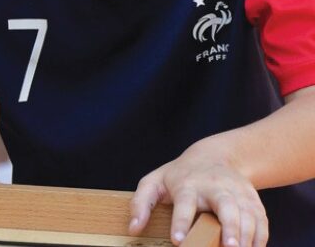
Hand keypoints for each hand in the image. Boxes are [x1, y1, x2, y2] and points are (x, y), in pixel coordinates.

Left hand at [129, 144, 266, 246]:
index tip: (178, 241)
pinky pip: (261, 219)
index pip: (184, 204)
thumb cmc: (179, 175)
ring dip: (248, 235)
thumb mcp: (154, 183)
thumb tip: (133, 228)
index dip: (181, 222)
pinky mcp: (253, 199)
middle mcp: (215, 187)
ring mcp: (237, 192)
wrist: (215, 156)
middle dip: (230, 227)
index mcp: (188, 184)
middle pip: (226, 206)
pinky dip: (261, 235)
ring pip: (247, 213)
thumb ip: (140, 203)